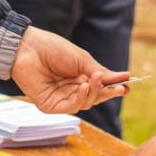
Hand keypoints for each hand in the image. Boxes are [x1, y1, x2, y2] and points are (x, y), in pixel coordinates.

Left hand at [10, 27, 128, 112]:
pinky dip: (80, 99)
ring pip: (85, 104)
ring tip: (95, 79)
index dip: (113, 88)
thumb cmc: (53, 49)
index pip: (99, 87)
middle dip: (107, 92)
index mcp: (79, 78)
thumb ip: (100, 72)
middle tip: (119, 88)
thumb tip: (123, 77)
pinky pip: (70, 107)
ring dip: (94, 93)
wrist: (28, 47)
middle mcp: (70, 90)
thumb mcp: (82, 59)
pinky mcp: (50, 105)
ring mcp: (60, 98)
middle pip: (94, 98)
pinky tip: (84, 87)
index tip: (127, 87)